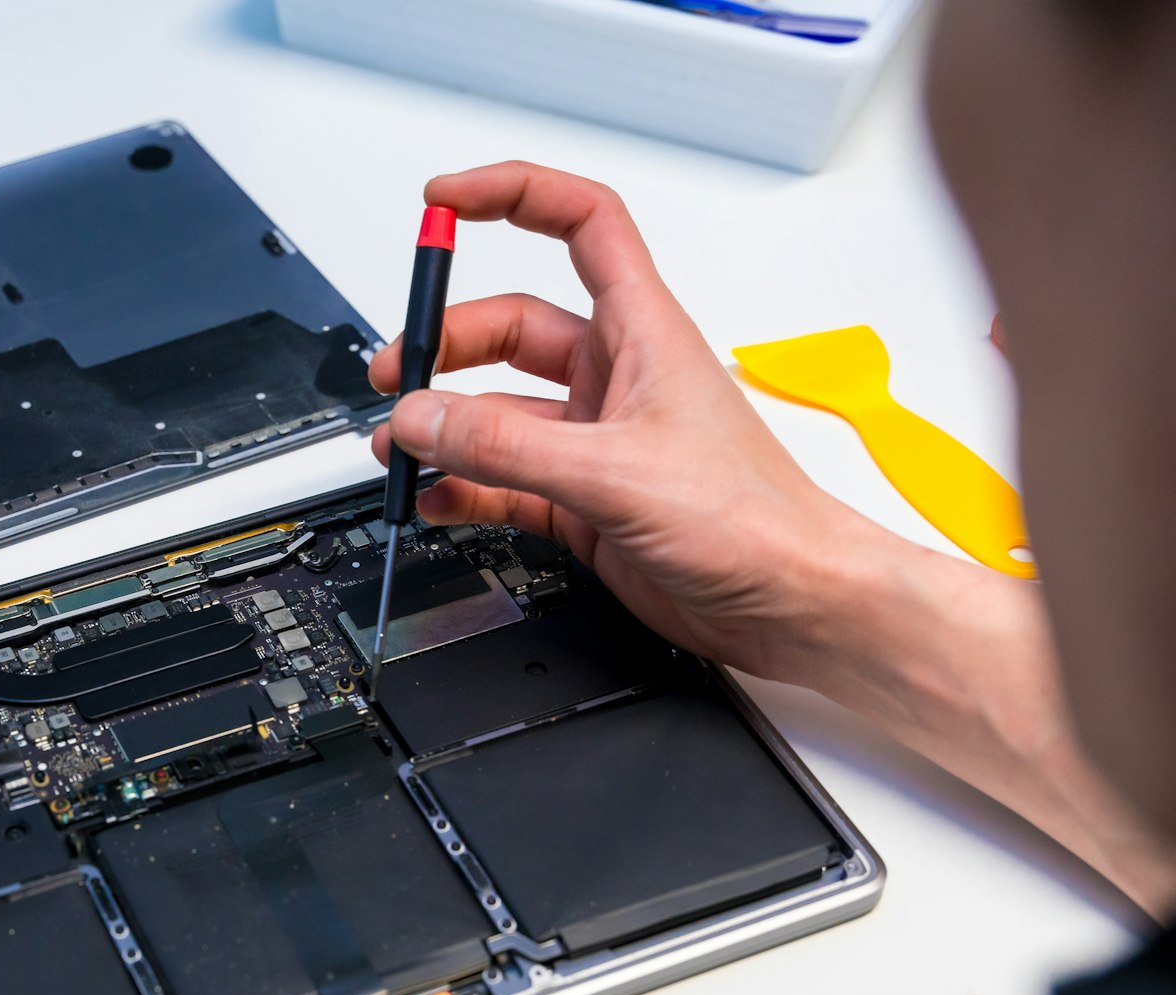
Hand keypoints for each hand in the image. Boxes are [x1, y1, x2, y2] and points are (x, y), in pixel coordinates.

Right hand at [369, 161, 894, 683]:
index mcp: (643, 332)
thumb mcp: (616, 474)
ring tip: (402, 448)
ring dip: (446, 425)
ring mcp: (597, 439)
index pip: (579, 223)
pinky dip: (463, 487)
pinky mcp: (585, 499)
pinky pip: (503, 479)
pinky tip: (436, 498)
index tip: (444, 202)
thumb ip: (507, 449)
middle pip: (511, 328)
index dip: (512, 196)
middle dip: (447, 345)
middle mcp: (617, 376)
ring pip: (499, 412)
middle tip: (398, 378)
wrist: (792, 602)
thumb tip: (425, 420)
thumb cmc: (755, 522)